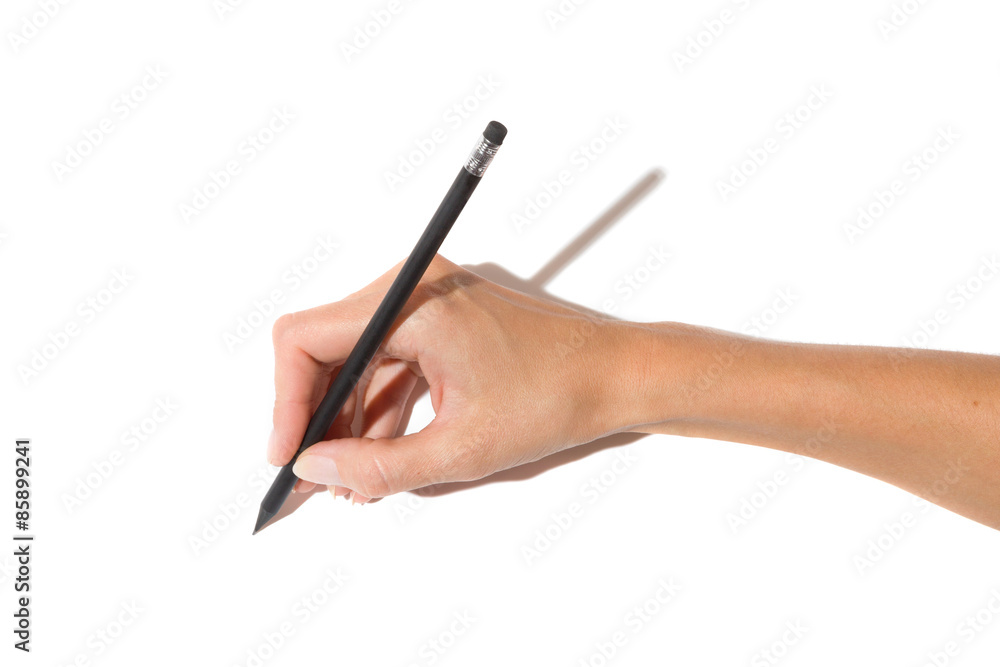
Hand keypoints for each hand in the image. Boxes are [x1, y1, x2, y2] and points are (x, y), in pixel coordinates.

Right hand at [266, 255, 636, 502]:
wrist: (617, 374)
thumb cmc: (556, 397)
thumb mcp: (461, 448)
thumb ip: (378, 467)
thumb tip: (312, 471)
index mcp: (413, 304)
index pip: (306, 338)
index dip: (285, 402)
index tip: (287, 455)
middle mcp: (412, 289)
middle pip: (325, 349)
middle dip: (316, 418)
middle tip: (315, 479)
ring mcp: (426, 303)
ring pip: (355, 360)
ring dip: (347, 420)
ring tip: (351, 482)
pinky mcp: (440, 322)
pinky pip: (388, 362)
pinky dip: (378, 408)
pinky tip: (379, 456)